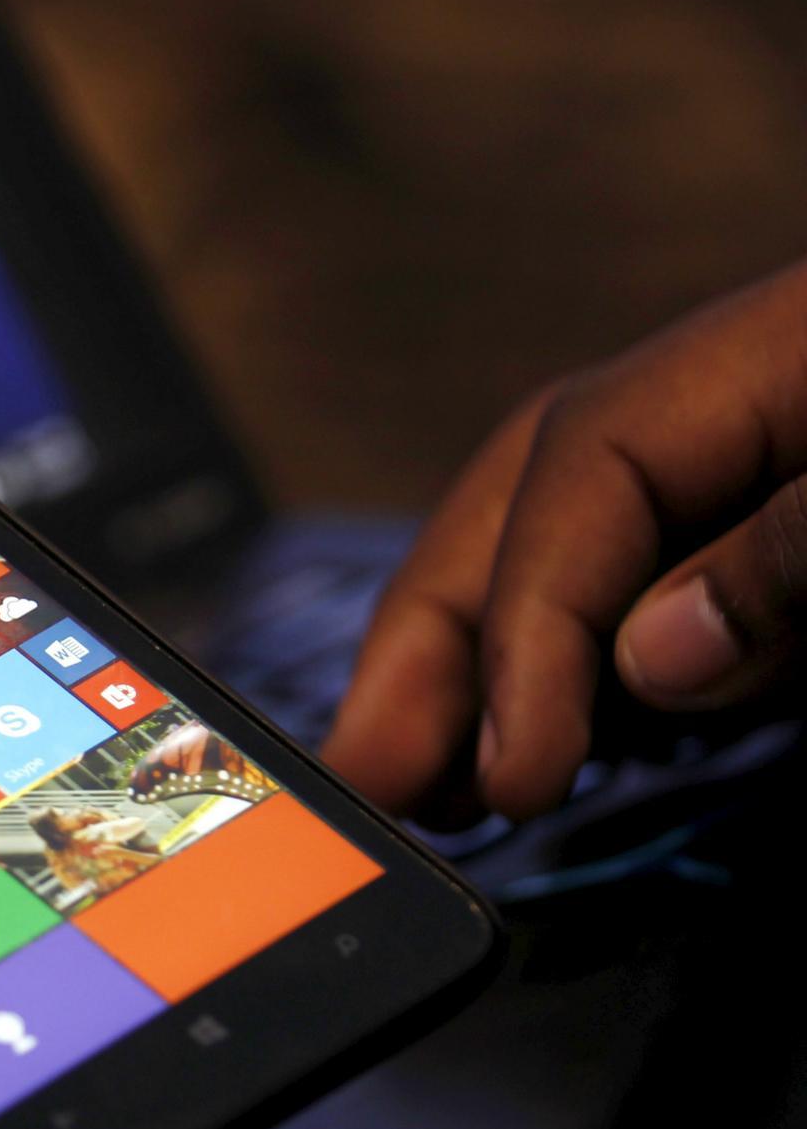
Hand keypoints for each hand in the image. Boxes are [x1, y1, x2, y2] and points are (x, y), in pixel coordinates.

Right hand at [323, 260, 806, 821]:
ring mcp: (756, 448)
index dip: (525, 629)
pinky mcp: (788, 505)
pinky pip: (648, 576)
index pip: (580, 471)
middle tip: (365, 773)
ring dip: (482, 664)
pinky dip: (574, 664)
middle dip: (431, 640)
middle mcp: (732, 390)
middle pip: (525, 494)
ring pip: (569, 540)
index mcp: (768, 347)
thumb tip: (653, 661)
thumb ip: (797, 557)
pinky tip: (535, 739)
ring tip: (422, 780)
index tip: (511, 775)